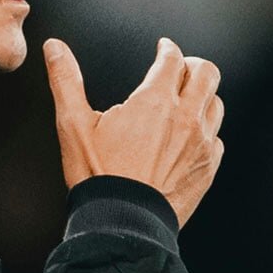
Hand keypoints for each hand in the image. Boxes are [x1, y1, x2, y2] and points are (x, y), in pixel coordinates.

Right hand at [43, 37, 224, 228]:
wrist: (123, 223)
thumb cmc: (98, 176)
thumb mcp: (73, 125)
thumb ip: (65, 81)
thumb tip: (55, 48)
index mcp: (154, 102)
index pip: (173, 59)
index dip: (168, 49)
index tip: (164, 48)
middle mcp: (185, 118)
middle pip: (206, 74)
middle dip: (194, 65)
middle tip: (182, 67)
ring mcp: (201, 144)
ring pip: (216, 104)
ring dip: (203, 96)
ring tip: (189, 99)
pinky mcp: (207, 168)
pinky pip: (218, 138)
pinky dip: (207, 130)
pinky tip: (193, 136)